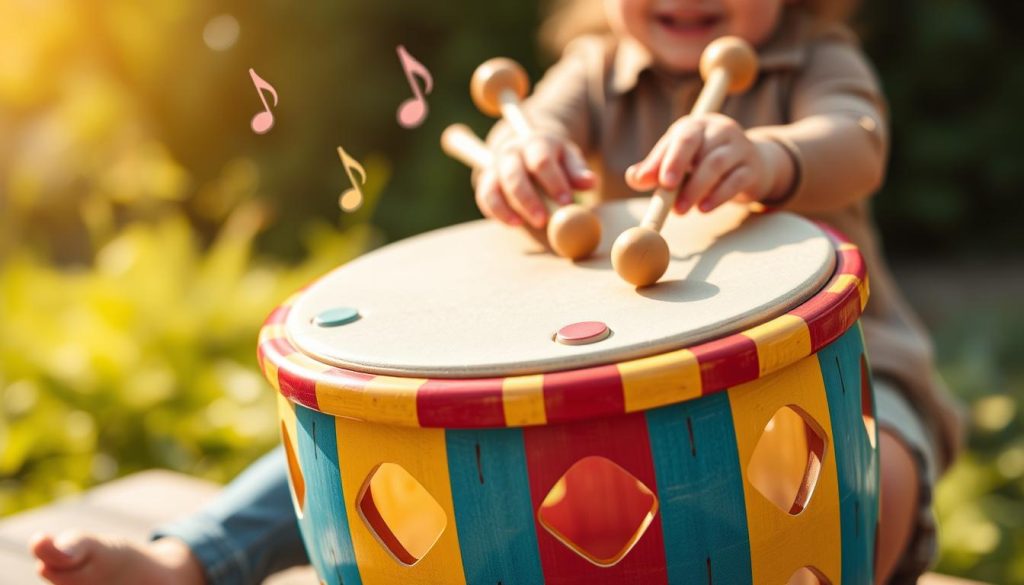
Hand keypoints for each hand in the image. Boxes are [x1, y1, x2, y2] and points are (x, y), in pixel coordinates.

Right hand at [475, 134, 594, 227]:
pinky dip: (497, 212)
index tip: (566, 203)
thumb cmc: (554, 158)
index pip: (542, 161)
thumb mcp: (569, 158)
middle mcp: (512, 153)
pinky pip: (485, 198)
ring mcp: (496, 167)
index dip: (553, 183)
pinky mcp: (486, 182)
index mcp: (536, 143)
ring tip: (522, 224)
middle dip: (528, 199)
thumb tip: (590, 182)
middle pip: (514, 175)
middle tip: (543, 221)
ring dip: (507, 208)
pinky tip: (514, 224)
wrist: (528, 147)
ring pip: (495, 187)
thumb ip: (577, 171)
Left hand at [626, 113, 784, 213]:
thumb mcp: (679, 163)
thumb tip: (634, 178)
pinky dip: (718, 196)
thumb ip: (655, 170)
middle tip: (668, 194)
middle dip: (680, 169)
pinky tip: (704, 209)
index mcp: (696, 126)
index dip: (670, 159)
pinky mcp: (753, 168)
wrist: (752, 166)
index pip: (682, 138)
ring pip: (717, 164)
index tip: (660, 182)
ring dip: (696, 189)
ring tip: (681, 211)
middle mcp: (719, 130)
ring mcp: (740, 146)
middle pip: (699, 147)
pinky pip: (736, 181)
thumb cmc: (704, 164)